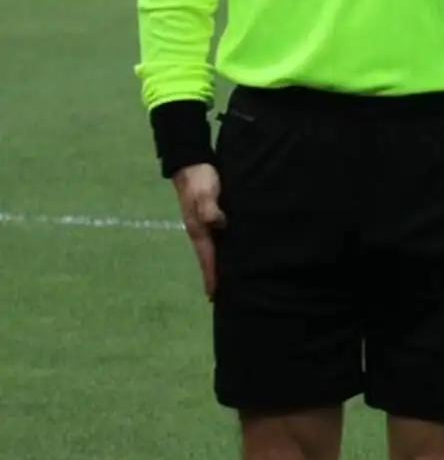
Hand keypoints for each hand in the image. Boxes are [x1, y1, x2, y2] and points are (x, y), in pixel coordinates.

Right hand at [172, 163, 224, 299]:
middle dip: (217, 277)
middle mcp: (202, 230)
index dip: (212, 277)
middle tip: (227, 298)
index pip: (207, 259)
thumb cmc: (199, 177)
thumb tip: (218, 223)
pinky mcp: (212, 216)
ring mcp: (206, 224)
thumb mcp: (204, 191)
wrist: (192, 161)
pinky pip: (220, 239)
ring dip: (221, 265)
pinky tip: (235, 254)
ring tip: (232, 282)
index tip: (215, 297)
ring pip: (215, 250)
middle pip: (210, 259)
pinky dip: (226, 250)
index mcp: (199, 229)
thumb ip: (209, 207)